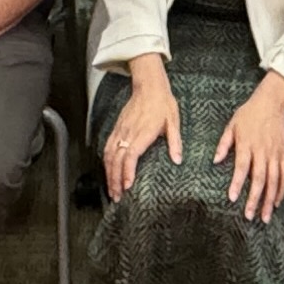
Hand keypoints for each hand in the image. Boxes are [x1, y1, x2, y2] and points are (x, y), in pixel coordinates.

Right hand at [104, 63, 183, 200]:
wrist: (149, 86)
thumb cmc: (163, 103)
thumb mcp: (174, 121)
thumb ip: (174, 142)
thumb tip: (177, 159)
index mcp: (143, 132)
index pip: (131, 154)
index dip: (127, 171)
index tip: (127, 186)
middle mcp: (129, 132)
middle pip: (116, 159)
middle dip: (115, 180)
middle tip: (117, 197)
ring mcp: (120, 131)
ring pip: (109, 155)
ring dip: (108, 174)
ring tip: (112, 190)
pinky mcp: (117, 129)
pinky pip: (107, 148)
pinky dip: (106, 163)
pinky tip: (108, 172)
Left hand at [216, 79, 283, 214]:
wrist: (271, 102)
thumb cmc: (248, 114)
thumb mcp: (231, 125)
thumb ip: (223, 144)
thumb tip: (215, 160)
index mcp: (247, 144)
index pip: (242, 166)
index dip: (237, 182)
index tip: (232, 198)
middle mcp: (262, 150)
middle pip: (259, 178)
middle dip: (254, 198)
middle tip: (249, 215)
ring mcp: (275, 153)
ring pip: (274, 180)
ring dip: (269, 199)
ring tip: (264, 216)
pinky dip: (281, 189)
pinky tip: (276, 202)